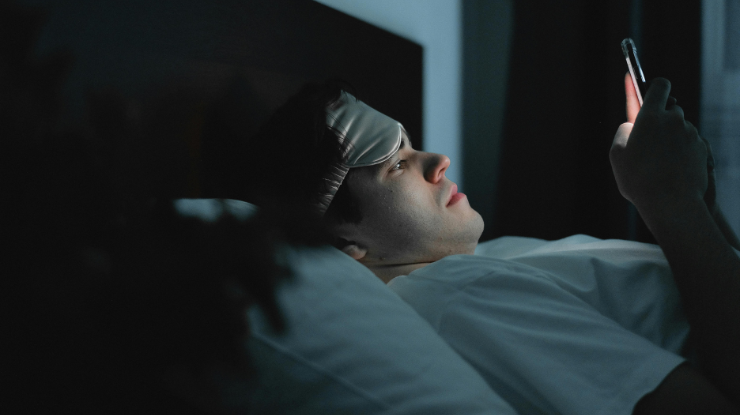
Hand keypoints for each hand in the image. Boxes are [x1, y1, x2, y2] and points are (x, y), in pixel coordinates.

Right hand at [610, 78, 707, 211]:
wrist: (671, 203)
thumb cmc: (639, 179)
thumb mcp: (616, 153)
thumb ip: (622, 131)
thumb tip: (631, 126)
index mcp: (651, 116)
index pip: (659, 86)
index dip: (654, 88)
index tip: (650, 93)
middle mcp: (674, 120)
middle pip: (669, 109)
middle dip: (660, 120)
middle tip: (647, 141)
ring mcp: (691, 134)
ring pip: (679, 129)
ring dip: (670, 138)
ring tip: (657, 163)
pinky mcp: (701, 149)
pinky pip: (689, 144)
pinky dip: (681, 152)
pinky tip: (671, 169)